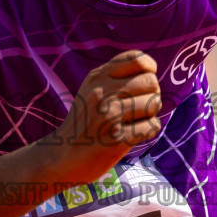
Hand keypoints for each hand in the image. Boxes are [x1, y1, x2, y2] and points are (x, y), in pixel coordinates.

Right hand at [48, 51, 161, 178]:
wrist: (62, 156)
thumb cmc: (85, 121)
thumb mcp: (91, 88)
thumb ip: (116, 75)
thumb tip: (151, 69)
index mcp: (97, 77)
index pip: (139, 59)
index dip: (149, 70)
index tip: (142, 84)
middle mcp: (102, 93)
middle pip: (151, 82)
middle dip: (151, 94)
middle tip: (138, 107)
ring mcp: (109, 116)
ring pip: (154, 104)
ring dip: (149, 114)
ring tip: (132, 121)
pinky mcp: (117, 140)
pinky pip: (152, 126)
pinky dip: (148, 131)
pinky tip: (132, 134)